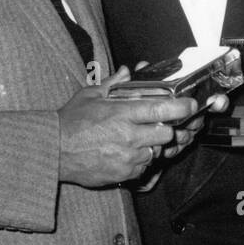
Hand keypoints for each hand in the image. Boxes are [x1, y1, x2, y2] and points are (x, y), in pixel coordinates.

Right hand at [58, 67, 213, 186]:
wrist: (52, 151)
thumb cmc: (70, 122)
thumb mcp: (90, 95)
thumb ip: (114, 83)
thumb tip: (127, 71)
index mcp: (123, 114)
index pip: (163, 110)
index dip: (182, 107)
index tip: (191, 105)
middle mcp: (129, 136)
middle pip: (166, 134)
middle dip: (165, 129)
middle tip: (154, 125)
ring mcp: (128, 157)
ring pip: (156, 151)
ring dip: (151, 146)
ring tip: (133, 140)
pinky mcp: (124, 173)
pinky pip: (143, 166)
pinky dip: (139, 160)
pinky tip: (124, 153)